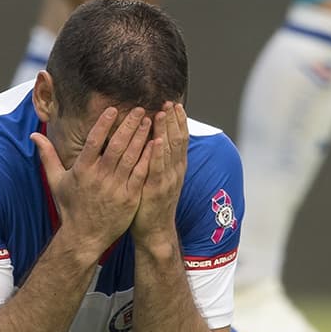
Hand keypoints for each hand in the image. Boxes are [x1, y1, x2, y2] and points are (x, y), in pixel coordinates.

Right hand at [31, 107, 152, 258]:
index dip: (104, 124)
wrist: (84, 237)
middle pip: (117, 146)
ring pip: (131, 157)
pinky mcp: (129, 198)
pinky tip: (156, 145)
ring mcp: (116, 188)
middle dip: (129, 125)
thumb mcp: (55, 180)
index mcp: (82, 170)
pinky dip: (148, 158)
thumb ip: (47, 155)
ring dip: (141, 137)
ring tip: (149, 121)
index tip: (113, 110)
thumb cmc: (70, 208)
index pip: (94, 141)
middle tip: (140, 109)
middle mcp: (99, 177)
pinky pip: (141, 174)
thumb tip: (34, 135)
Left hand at [131, 102, 187, 242]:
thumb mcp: (158, 177)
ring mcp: (168, 180)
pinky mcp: (156, 190)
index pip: (179, 139)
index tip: (174, 104)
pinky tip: (155, 140)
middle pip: (177, 140)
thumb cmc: (151, 202)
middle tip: (170, 101)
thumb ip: (158, 159)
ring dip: (166, 130)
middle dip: (173, 120)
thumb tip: (155, 138)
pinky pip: (157, 169)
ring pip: (169, 150)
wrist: (154, 230)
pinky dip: (158, 154)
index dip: (178, 121)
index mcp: (175, 166)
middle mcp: (175, 171)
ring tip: (163, 112)